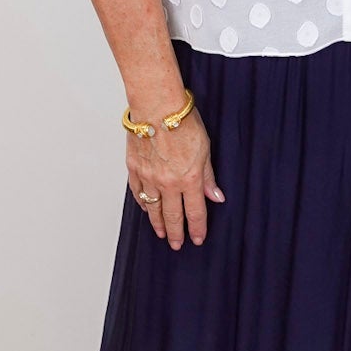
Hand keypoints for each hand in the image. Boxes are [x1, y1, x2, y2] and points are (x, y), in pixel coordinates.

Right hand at [127, 108, 223, 250]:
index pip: (195, 212)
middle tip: (177, 244)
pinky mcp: (134, 168)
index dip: (197, 228)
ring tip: (161, 234)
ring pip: (153, 208)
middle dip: (176, 233)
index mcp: (189, 179)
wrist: (156, 105)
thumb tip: (215, 196)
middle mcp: (168, 182)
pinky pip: (138, 192)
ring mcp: (148, 177)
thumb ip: (208, 176)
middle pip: (172, 216)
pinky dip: (142, 203)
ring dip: (157, 223)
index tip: (197, 239)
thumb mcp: (205, 148)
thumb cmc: (182, 121)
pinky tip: (146, 208)